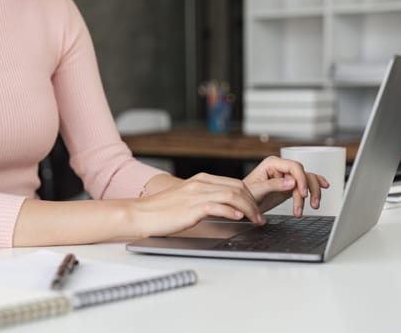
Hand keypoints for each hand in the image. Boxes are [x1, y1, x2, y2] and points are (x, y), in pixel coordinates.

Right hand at [129, 173, 264, 237]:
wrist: (140, 213)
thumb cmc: (161, 210)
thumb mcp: (186, 199)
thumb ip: (204, 199)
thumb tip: (223, 208)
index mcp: (200, 180)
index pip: (234, 183)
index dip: (249, 196)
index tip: (256, 209)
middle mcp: (200, 184)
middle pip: (237, 187)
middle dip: (254, 202)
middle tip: (260, 217)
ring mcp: (196, 194)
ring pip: (232, 195)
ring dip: (248, 208)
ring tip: (255, 220)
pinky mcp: (191, 207)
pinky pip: (217, 206)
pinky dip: (232, 211)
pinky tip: (239, 217)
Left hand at [243, 156, 328, 216]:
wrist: (244, 206)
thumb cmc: (245, 196)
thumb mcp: (258, 190)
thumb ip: (274, 185)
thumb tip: (292, 182)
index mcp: (272, 163)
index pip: (294, 167)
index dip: (301, 179)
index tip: (303, 193)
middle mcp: (281, 168)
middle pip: (303, 173)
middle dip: (308, 189)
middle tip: (309, 203)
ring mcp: (286, 176)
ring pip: (307, 179)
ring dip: (312, 193)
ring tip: (311, 207)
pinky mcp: (289, 186)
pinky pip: (305, 183)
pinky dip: (315, 186)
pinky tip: (324, 187)